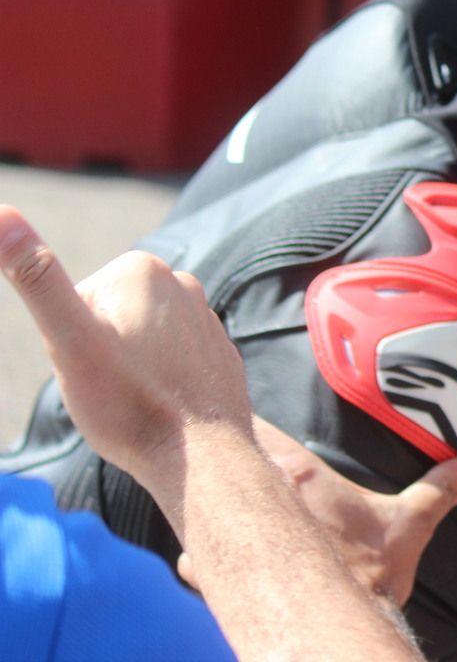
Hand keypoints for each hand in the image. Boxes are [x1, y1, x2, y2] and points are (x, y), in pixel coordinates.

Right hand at [0, 206, 251, 494]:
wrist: (200, 456)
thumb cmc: (128, 402)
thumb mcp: (67, 339)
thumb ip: (36, 278)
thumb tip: (1, 215)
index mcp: (140, 269)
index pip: (77, 303)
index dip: (73, 343)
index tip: (92, 367)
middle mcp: (182, 282)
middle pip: (108, 321)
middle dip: (100, 354)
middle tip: (112, 388)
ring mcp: (206, 316)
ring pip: (137, 343)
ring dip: (129, 371)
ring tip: (138, 399)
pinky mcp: (219, 350)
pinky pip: (169, 363)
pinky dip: (158, 383)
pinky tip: (163, 407)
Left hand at [179, 419, 456, 604]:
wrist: (337, 626)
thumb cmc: (370, 572)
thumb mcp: (412, 524)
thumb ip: (442, 490)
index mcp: (298, 476)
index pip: (257, 428)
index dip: (249, 421)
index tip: (247, 415)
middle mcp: (259, 499)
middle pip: (224, 461)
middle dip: (229, 459)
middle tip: (233, 455)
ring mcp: (232, 540)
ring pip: (201, 509)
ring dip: (211, 507)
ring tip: (219, 507)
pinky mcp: (218, 579)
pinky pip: (195, 559)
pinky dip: (200, 557)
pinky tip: (208, 560)